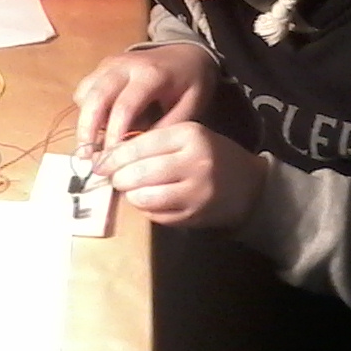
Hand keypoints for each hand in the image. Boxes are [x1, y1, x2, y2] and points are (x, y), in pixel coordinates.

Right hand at [73, 44, 218, 152]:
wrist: (186, 53)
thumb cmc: (190, 82)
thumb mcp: (191, 105)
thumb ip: (167, 127)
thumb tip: (139, 152)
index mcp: (151, 74)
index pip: (125, 107)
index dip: (114, 134)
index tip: (111, 159)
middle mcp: (125, 65)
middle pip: (96, 97)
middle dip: (87, 129)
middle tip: (86, 157)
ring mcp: (110, 64)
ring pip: (85, 93)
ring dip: (84, 121)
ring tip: (89, 147)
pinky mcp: (102, 67)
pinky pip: (85, 90)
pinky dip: (86, 110)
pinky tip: (97, 127)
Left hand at [95, 122, 266, 228]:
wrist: (250, 186)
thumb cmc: (211, 155)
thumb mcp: (187, 137)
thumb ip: (153, 142)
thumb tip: (109, 157)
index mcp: (190, 135)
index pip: (139, 144)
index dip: (113, 156)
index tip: (100, 163)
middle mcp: (194, 162)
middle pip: (138, 173)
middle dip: (118, 178)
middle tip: (114, 178)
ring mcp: (195, 192)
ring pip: (144, 198)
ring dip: (130, 196)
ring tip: (131, 190)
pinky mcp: (194, 215)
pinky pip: (155, 215)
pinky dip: (145, 209)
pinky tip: (149, 201)